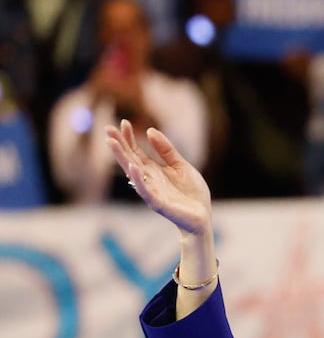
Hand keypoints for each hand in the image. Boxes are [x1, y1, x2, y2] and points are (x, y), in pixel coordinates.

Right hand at [106, 118, 213, 235]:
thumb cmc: (191, 192)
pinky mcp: (157, 203)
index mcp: (153, 169)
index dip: (129, 138)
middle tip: (107, 128)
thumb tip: (150, 130)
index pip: (136, 151)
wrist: (202, 216)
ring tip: (112, 143)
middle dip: (119, 144)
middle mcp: (148, 179)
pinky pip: (145, 190)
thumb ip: (167, 150)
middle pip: (129, 158)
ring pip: (132, 172)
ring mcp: (151, 190)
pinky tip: (133, 167)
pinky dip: (138, 179)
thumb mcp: (181, 165)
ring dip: (122, 158)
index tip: (123, 122)